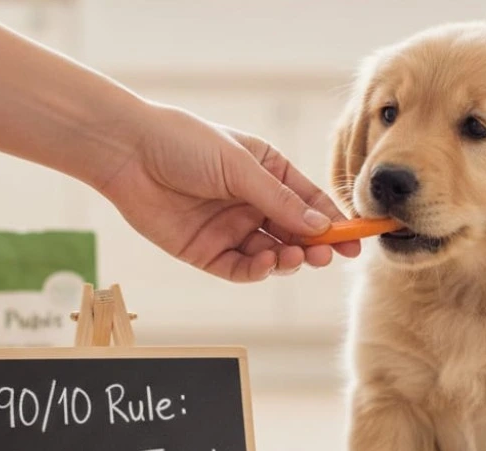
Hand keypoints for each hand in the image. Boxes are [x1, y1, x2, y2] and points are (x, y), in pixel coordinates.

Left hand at [98, 102, 360, 281]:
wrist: (128, 154)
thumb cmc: (185, 143)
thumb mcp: (241, 167)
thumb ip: (280, 201)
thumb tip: (322, 227)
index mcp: (268, 173)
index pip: (310, 202)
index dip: (334, 222)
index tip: (356, 240)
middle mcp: (253, 203)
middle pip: (295, 233)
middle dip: (315, 246)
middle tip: (327, 256)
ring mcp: (231, 229)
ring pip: (272, 254)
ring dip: (288, 259)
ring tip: (295, 258)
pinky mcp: (208, 252)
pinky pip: (241, 269)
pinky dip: (257, 271)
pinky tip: (265, 264)